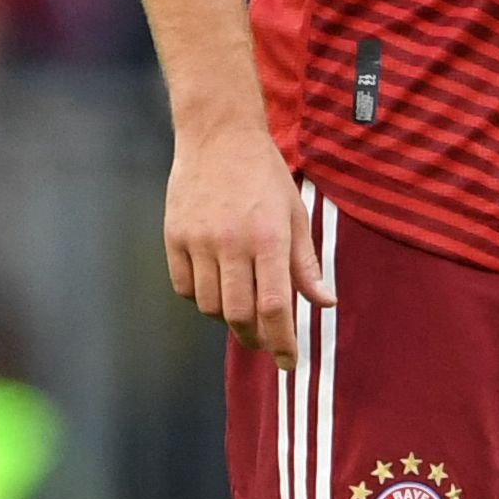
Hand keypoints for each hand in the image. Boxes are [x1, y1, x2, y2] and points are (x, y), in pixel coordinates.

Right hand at [163, 118, 333, 365]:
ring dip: (230, 320)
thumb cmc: (265, 175)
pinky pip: (185, 289)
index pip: (274, 307)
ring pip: (210, 306)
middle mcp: (231, 243)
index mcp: (268, 238)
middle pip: (240, 314)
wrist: (219, 135)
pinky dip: (201, 299)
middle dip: (256, 338)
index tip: (289, 363)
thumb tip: (325, 304)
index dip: (281, 341)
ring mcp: (198, 242)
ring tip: (245, 315)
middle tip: (268, 344)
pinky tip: (218, 291)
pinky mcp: (174, 238)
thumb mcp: (295, 214)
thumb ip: (306, 264)